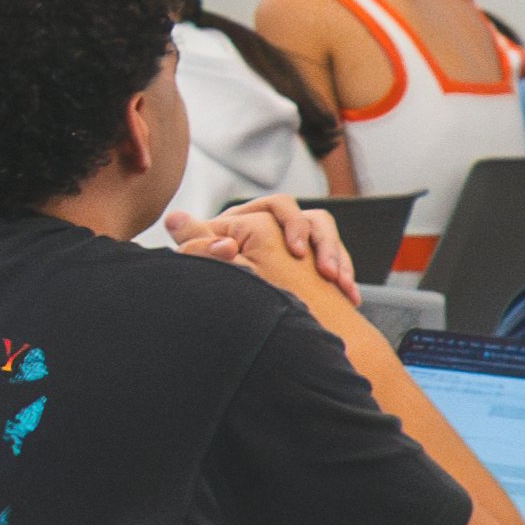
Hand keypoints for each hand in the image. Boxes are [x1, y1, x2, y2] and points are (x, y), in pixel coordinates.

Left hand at [164, 196, 368, 329]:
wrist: (247, 318)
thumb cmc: (219, 286)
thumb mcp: (209, 264)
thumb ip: (195, 242)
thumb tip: (174, 218)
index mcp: (251, 219)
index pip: (278, 206)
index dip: (291, 224)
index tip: (298, 252)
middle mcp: (277, 227)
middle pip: (312, 218)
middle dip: (324, 242)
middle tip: (328, 271)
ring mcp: (298, 244)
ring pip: (328, 236)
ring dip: (339, 257)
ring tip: (341, 284)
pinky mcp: (313, 264)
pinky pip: (338, 260)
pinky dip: (346, 276)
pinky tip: (350, 296)